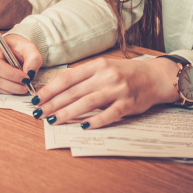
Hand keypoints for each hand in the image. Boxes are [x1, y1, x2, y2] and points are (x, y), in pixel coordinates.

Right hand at [0, 35, 41, 94]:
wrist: (10, 48)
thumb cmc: (17, 46)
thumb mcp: (29, 48)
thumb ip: (34, 58)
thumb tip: (30, 72)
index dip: (11, 74)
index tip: (25, 78)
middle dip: (13, 84)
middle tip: (26, 85)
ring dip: (10, 88)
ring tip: (21, 85)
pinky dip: (5, 89)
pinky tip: (12, 83)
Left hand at [31, 57, 179, 127]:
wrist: (155, 77)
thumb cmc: (125, 73)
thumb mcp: (104, 67)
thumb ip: (85, 76)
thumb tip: (59, 89)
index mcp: (97, 65)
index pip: (67, 78)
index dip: (50, 89)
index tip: (37, 98)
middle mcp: (106, 75)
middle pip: (74, 91)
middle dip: (53, 103)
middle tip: (39, 112)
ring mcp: (117, 90)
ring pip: (88, 103)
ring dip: (68, 113)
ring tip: (53, 120)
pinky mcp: (128, 104)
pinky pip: (109, 114)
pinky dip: (96, 120)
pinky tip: (83, 126)